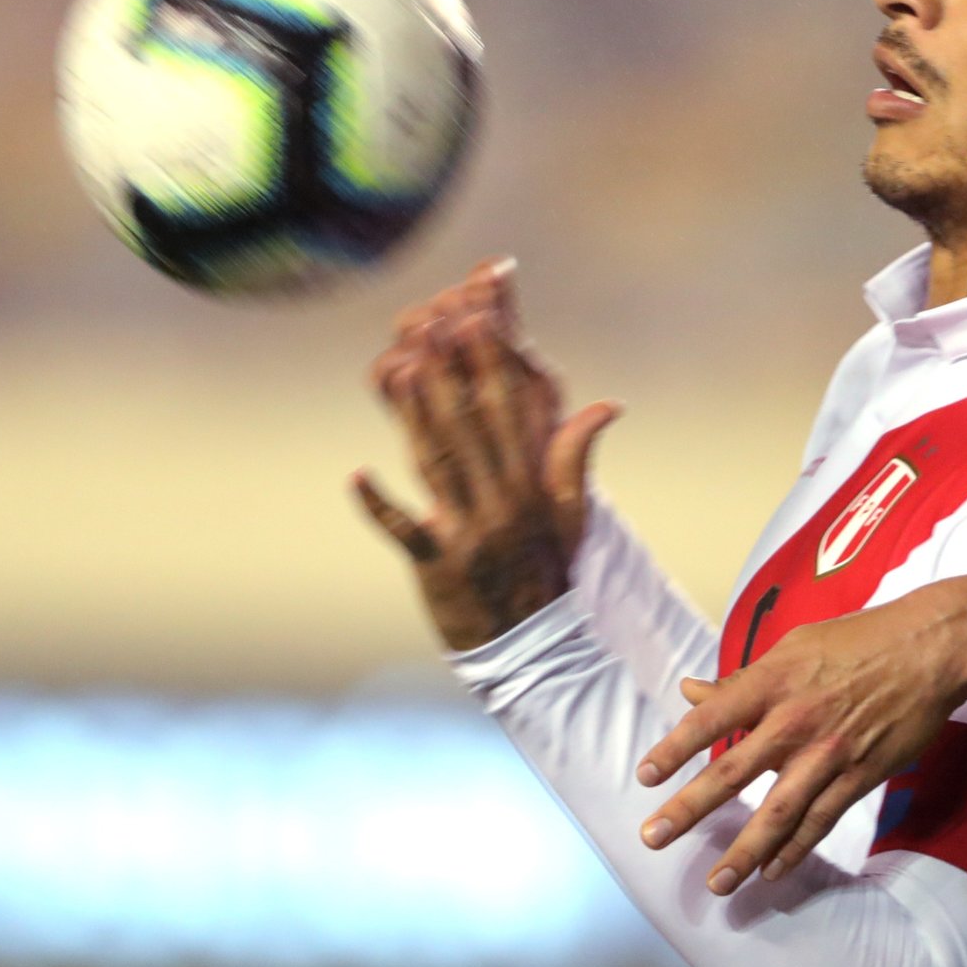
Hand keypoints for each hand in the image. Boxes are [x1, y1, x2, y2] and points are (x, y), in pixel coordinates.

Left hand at [352, 259, 623, 650]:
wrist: (534, 646)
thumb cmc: (548, 571)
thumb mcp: (572, 513)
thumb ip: (575, 456)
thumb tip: (607, 404)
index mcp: (531, 485)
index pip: (510, 414)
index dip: (491, 365)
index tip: (477, 320)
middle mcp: (502, 504)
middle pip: (470, 428)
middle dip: (449, 375)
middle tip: (427, 327)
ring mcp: (470, 535)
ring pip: (439, 465)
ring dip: (416, 418)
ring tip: (397, 373)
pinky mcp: (439, 567)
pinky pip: (407, 532)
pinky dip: (382, 507)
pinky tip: (358, 475)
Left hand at [633, 589, 966, 894]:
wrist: (929, 651)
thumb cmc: (858, 641)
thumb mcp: (794, 647)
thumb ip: (742, 680)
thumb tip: (691, 692)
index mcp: (772, 682)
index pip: (710, 719)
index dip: (675, 749)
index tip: (644, 777)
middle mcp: (794, 721)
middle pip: (732, 774)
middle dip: (688, 810)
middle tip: (653, 839)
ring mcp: (827, 754)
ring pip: (777, 813)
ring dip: (743, 852)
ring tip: (717, 883)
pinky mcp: (859, 776)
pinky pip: (820, 820)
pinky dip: (795, 850)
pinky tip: (773, 872)